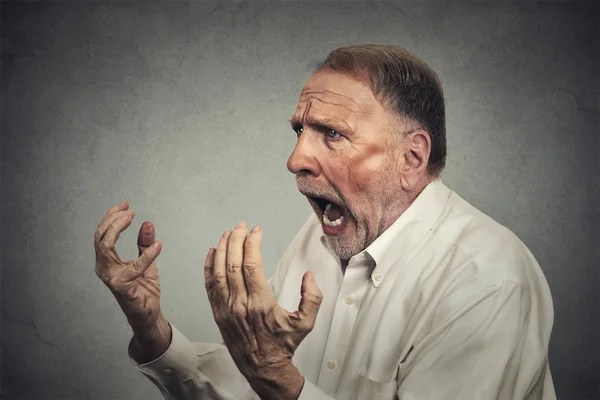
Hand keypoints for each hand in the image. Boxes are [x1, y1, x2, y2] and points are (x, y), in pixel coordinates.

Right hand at [94, 201, 170, 360]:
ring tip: (133, 218)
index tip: (125, 205)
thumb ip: (144, 243)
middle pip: (100, 237)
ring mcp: (110, 278)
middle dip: (112, 219)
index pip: (102, 234)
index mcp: (107, 261)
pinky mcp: (122, 287)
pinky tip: (158, 246)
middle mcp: (104, 268)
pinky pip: (132, 267)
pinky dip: (146, 255)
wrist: (148, 314)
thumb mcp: (146, 261)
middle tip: (129, 210)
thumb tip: (147, 223)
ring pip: (106, 247)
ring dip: (118, 229)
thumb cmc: (143, 289)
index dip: (111, 217)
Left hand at [204, 221, 322, 399]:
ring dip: (222, 249)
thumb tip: (309, 276)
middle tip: (241, 225)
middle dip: (236, 240)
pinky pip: (209, 285)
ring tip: (228, 233)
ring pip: (218, 272)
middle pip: (233, 263)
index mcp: (260, 303)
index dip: (253, 243)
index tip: (257, 230)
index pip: (252, 264)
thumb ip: (312, 298)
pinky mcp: (218, 313)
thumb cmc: (283, 344)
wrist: (263, 368)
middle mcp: (240, 304)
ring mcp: (226, 308)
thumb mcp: (305, 323)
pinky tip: (212, 253)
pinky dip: (208, 267)